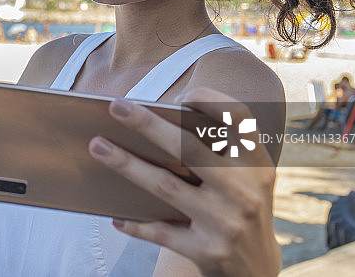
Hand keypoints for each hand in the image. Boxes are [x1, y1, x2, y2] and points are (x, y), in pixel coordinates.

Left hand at [89, 87, 279, 276]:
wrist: (256, 270)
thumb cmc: (237, 208)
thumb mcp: (244, 180)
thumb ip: (215, 153)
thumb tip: (153, 123)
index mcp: (257, 164)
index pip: (239, 119)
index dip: (211, 101)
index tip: (181, 94)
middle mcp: (245, 191)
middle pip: (190, 148)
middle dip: (148, 124)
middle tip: (116, 106)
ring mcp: (226, 222)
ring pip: (166, 186)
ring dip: (127, 164)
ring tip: (98, 146)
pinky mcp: (207, 251)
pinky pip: (161, 231)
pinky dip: (136, 223)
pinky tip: (116, 215)